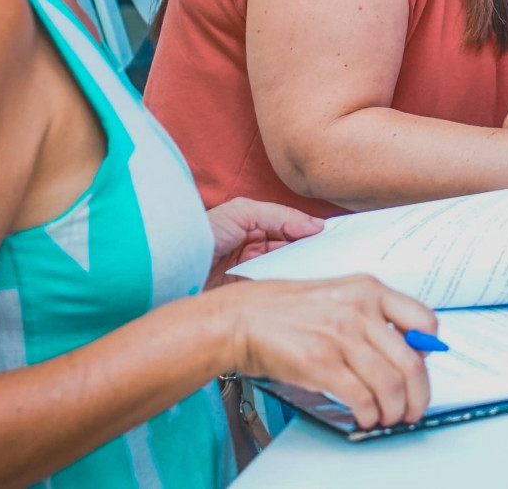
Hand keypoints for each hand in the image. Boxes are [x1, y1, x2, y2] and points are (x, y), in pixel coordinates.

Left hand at [206, 197, 324, 287]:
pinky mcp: (247, 294)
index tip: (334, 236)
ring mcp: (252, 273)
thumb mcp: (243, 212)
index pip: (291, 229)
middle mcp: (255, 250)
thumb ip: (280, 215)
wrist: (173, 267)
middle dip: (310, 251)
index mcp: (254, 228)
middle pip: (292, 250)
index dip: (310, 232)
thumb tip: (316, 226)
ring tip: (322, 268)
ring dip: (300, 269)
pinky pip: (273, 289)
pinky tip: (301, 284)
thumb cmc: (202, 233)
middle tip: (333, 254)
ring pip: (286, 270)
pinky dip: (286, 286)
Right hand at [218, 274, 435, 429]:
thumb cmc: (288, 310)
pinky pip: (361, 396)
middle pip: (412, 361)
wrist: (242, 318)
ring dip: (396, 409)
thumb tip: (407, 349)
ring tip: (391, 416)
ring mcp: (341, 336)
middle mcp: (360, 310)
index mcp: (369, 289)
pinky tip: (367, 417)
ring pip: (390, 383)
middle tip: (415, 408)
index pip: (424, 319)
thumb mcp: (340, 295)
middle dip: (419, 394)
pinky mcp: (321, 363)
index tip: (424, 366)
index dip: (431, 350)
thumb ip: (373, 315)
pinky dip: (371, 413)